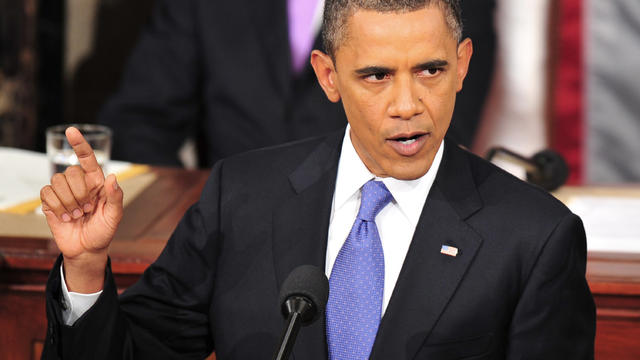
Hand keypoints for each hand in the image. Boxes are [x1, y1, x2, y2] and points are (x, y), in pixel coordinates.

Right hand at [40, 126, 122, 291]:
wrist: (87, 250)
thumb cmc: (103, 231)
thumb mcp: (115, 216)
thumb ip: (115, 196)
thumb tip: (112, 176)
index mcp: (96, 183)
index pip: (87, 158)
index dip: (79, 144)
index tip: (71, 131)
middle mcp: (79, 184)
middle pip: (71, 172)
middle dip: (79, 193)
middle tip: (87, 209)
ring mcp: (64, 193)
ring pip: (57, 181)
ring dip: (68, 201)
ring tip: (77, 214)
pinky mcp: (50, 202)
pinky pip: (47, 193)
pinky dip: (57, 206)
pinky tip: (66, 217)